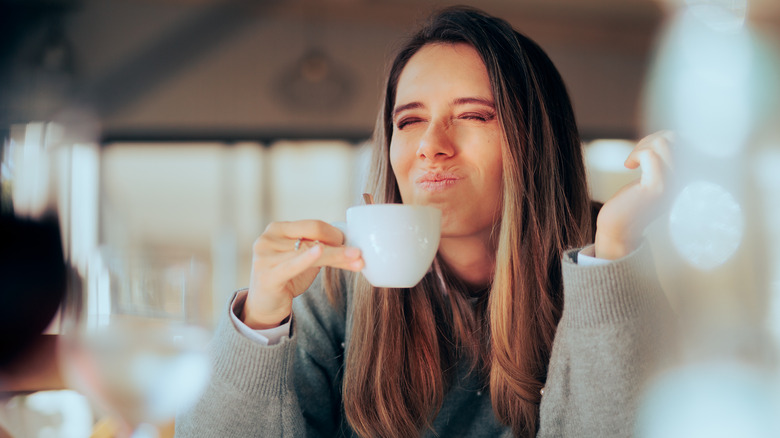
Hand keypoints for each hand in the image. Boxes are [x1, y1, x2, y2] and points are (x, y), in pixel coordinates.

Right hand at [242, 220, 363, 328]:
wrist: (265, 306)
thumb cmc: (286, 278)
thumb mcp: (305, 260)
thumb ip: (321, 249)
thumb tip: (352, 247)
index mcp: (277, 229)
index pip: (312, 226)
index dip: (334, 233)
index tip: (350, 244)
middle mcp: (268, 239)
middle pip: (312, 239)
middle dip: (338, 246)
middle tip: (358, 253)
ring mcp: (264, 257)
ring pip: (308, 253)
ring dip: (336, 258)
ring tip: (356, 261)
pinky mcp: (266, 275)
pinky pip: (292, 265)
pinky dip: (307, 258)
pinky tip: (319, 252)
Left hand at [594, 131, 673, 259]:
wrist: (617, 229)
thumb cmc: (630, 202)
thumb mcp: (650, 178)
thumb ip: (661, 161)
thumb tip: (667, 135)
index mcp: (682, 177)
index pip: (689, 142)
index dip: (666, 136)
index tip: (647, 148)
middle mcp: (682, 180)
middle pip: (676, 138)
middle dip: (652, 138)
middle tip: (636, 154)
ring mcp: (671, 184)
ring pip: (664, 143)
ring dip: (643, 145)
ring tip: (632, 160)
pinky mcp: (655, 188)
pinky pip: (650, 156)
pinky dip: (637, 154)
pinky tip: (628, 166)